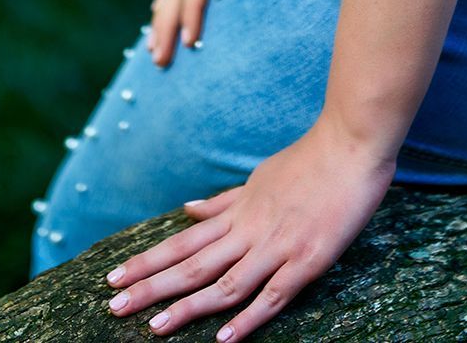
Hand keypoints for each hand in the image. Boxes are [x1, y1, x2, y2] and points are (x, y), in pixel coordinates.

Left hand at [102, 114, 396, 337]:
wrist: (352, 143)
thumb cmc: (310, 159)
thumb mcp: (259, 177)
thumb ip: (224, 200)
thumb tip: (189, 208)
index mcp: (239, 211)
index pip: (184, 242)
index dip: (148, 261)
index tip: (114, 278)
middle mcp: (250, 230)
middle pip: (194, 265)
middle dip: (152, 287)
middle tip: (114, 307)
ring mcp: (278, 246)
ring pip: (225, 284)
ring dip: (189, 307)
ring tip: (155, 328)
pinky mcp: (307, 260)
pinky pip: (272, 295)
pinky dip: (248, 318)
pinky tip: (224, 338)